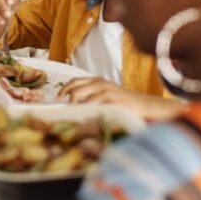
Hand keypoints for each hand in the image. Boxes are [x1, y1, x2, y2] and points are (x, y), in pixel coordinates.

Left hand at [58, 77, 184, 121]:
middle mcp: (100, 84)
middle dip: (68, 101)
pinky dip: (89, 114)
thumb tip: (72, 103)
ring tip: (77, 117)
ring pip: (84, 101)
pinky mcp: (112, 102)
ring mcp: (106, 93)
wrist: (143, 104)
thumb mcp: (105, 93)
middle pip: (76, 91)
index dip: (64, 89)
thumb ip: (90, 94)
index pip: (75, 81)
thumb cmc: (122, 101)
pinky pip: (95, 108)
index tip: (58, 97)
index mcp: (97, 80)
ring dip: (78, 110)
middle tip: (66, 110)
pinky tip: (88, 119)